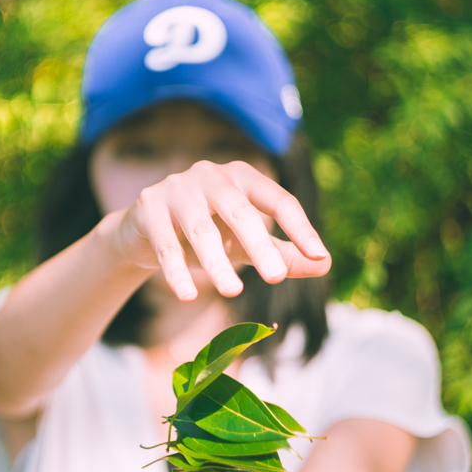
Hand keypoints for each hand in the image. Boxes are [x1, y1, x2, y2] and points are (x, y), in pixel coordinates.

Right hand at [109, 160, 330, 301]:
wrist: (145, 231)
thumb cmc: (206, 232)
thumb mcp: (246, 244)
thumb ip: (283, 253)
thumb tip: (325, 264)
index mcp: (243, 177)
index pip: (277, 199)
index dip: (300, 228)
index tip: (318, 256)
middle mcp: (211, 175)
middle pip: (240, 211)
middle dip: (258, 245)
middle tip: (276, 277)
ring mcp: (177, 187)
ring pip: (200, 228)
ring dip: (216, 263)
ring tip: (233, 292)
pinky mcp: (148, 206)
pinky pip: (165, 243)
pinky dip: (177, 271)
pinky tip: (188, 295)